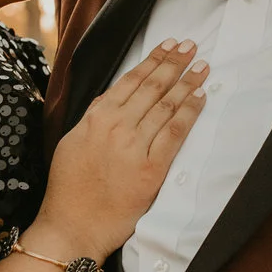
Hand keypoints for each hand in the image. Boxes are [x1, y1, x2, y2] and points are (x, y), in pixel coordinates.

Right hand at [35, 40, 206, 259]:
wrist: (73, 226)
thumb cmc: (69, 189)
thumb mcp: (72, 143)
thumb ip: (92, 118)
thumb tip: (109, 98)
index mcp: (96, 119)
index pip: (130, 81)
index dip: (153, 60)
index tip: (168, 45)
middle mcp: (116, 127)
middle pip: (152, 87)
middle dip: (174, 63)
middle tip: (191, 46)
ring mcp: (134, 147)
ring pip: (166, 106)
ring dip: (187, 83)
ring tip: (202, 66)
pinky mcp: (151, 170)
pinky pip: (175, 134)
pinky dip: (189, 113)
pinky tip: (200, 98)